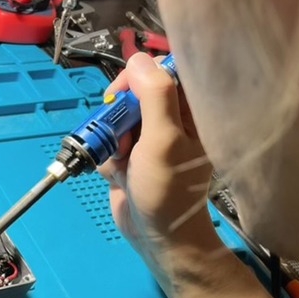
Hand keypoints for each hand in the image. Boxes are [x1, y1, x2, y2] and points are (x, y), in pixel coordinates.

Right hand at [98, 53, 225, 292]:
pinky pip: (110, 143)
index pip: (167, 72)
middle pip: (136, 92)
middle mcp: (171, 121)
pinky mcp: (130, 158)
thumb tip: (138, 60)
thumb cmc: (168, 190)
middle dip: (120, 111)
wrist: (156, 237)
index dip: (143, 74)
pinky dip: (107, 156)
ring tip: (119, 157)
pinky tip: (116, 173)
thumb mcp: (164, 140)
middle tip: (118, 129)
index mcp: (191, 112)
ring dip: (110, 136)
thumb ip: (154, 96)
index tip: (126, 90)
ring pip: (118, 118)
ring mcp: (148, 140)